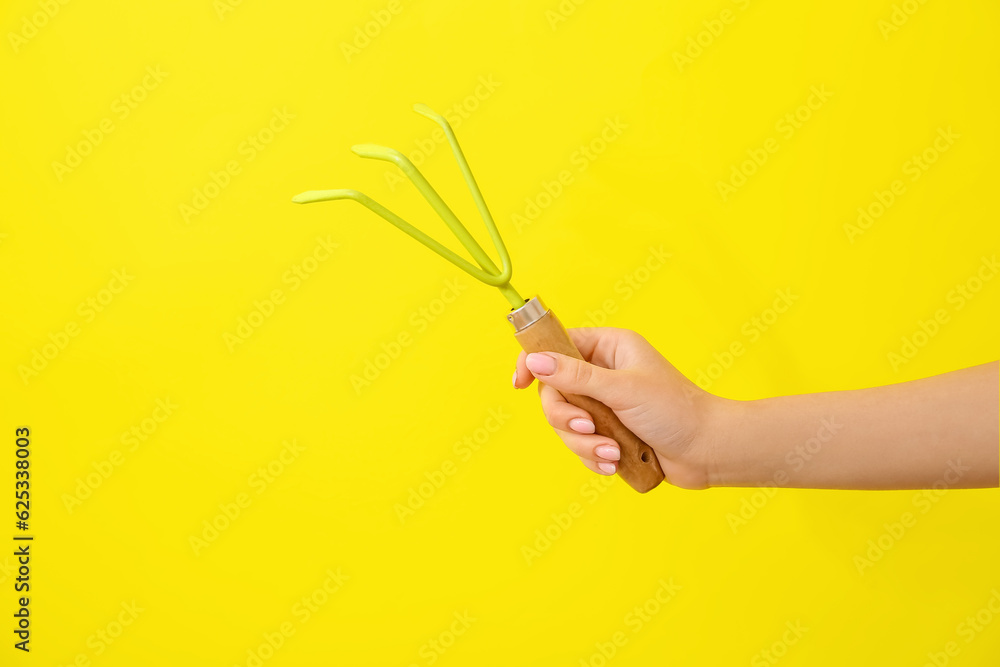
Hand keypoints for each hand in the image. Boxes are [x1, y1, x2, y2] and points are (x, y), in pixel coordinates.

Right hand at [512, 327, 723, 488]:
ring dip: (584, 443)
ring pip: (566, 423)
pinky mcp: (609, 432)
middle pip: (554, 390)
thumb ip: (576, 376)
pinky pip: (581, 444)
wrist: (709, 451)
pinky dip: (594, 456)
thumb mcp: (622, 389)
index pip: (557, 345)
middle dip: (567, 417)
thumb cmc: (676, 411)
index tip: (519, 382)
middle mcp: (604, 372)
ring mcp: (605, 404)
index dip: (534, 361)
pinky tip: (615, 462)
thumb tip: (535, 361)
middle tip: (587, 428)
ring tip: (612, 453)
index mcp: (609, 348)